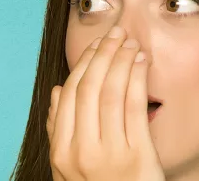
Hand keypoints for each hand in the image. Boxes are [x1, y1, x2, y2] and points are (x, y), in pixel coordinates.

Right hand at [46, 26, 164, 180]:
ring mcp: (108, 155)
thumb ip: (60, 129)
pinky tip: (141, 62)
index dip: (84, 63)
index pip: (69, 93)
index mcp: (60, 151)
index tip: (97, 45)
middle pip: (88, 88)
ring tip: (129, 42)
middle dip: (102, 54)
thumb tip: (56, 91)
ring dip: (120, 60)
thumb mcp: (70, 166)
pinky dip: (137, 78)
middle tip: (115, 33)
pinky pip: (133, 106)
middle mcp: (79, 152)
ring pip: (110, 92)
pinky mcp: (136, 156)